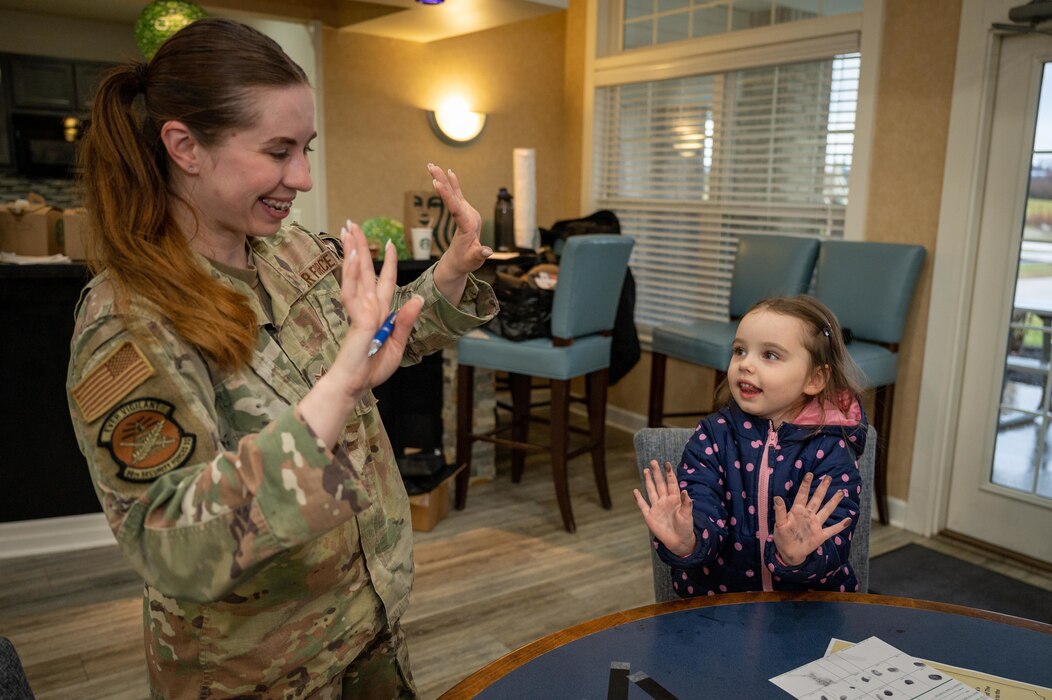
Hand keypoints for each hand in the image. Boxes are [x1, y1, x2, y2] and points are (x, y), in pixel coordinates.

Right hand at [299, 222, 422, 447]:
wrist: (356, 385)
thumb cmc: (372, 369)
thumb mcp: (398, 344)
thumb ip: (406, 321)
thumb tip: (419, 298)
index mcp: (379, 312)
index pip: (384, 281)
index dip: (386, 262)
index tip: (388, 243)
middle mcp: (368, 306)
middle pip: (364, 270)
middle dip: (359, 246)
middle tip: (351, 223)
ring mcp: (360, 310)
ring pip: (356, 274)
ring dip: (353, 251)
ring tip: (348, 229)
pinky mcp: (356, 318)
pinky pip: (354, 292)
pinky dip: (353, 273)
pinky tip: (353, 256)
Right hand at [428, 163, 490, 302]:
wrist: (467, 260)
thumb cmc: (468, 262)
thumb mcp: (473, 261)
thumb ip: (479, 255)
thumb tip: (487, 251)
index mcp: (469, 226)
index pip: (457, 209)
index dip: (447, 195)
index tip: (437, 183)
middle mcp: (470, 215)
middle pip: (455, 196)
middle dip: (443, 180)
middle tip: (431, 166)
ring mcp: (467, 212)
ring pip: (454, 192)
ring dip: (443, 178)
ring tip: (431, 165)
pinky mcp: (464, 211)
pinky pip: (456, 195)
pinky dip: (452, 184)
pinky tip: (449, 172)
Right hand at [633, 460, 696, 556]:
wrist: (678, 542)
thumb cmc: (685, 528)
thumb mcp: (688, 515)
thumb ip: (686, 503)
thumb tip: (685, 491)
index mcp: (675, 499)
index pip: (671, 483)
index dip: (669, 474)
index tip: (666, 464)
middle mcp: (665, 501)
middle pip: (660, 484)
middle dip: (656, 473)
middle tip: (653, 462)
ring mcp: (656, 507)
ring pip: (651, 491)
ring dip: (648, 481)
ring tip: (646, 470)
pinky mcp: (650, 516)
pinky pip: (643, 505)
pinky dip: (639, 498)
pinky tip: (635, 491)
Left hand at [772, 472, 851, 566]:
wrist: (789, 553)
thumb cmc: (782, 538)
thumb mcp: (779, 524)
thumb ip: (779, 511)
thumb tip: (777, 497)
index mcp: (797, 511)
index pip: (802, 495)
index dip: (806, 485)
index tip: (810, 474)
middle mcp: (808, 515)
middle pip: (816, 499)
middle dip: (822, 488)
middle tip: (828, 477)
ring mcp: (815, 525)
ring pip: (826, 510)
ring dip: (833, 502)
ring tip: (841, 492)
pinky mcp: (820, 536)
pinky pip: (832, 530)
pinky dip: (840, 526)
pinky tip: (848, 520)